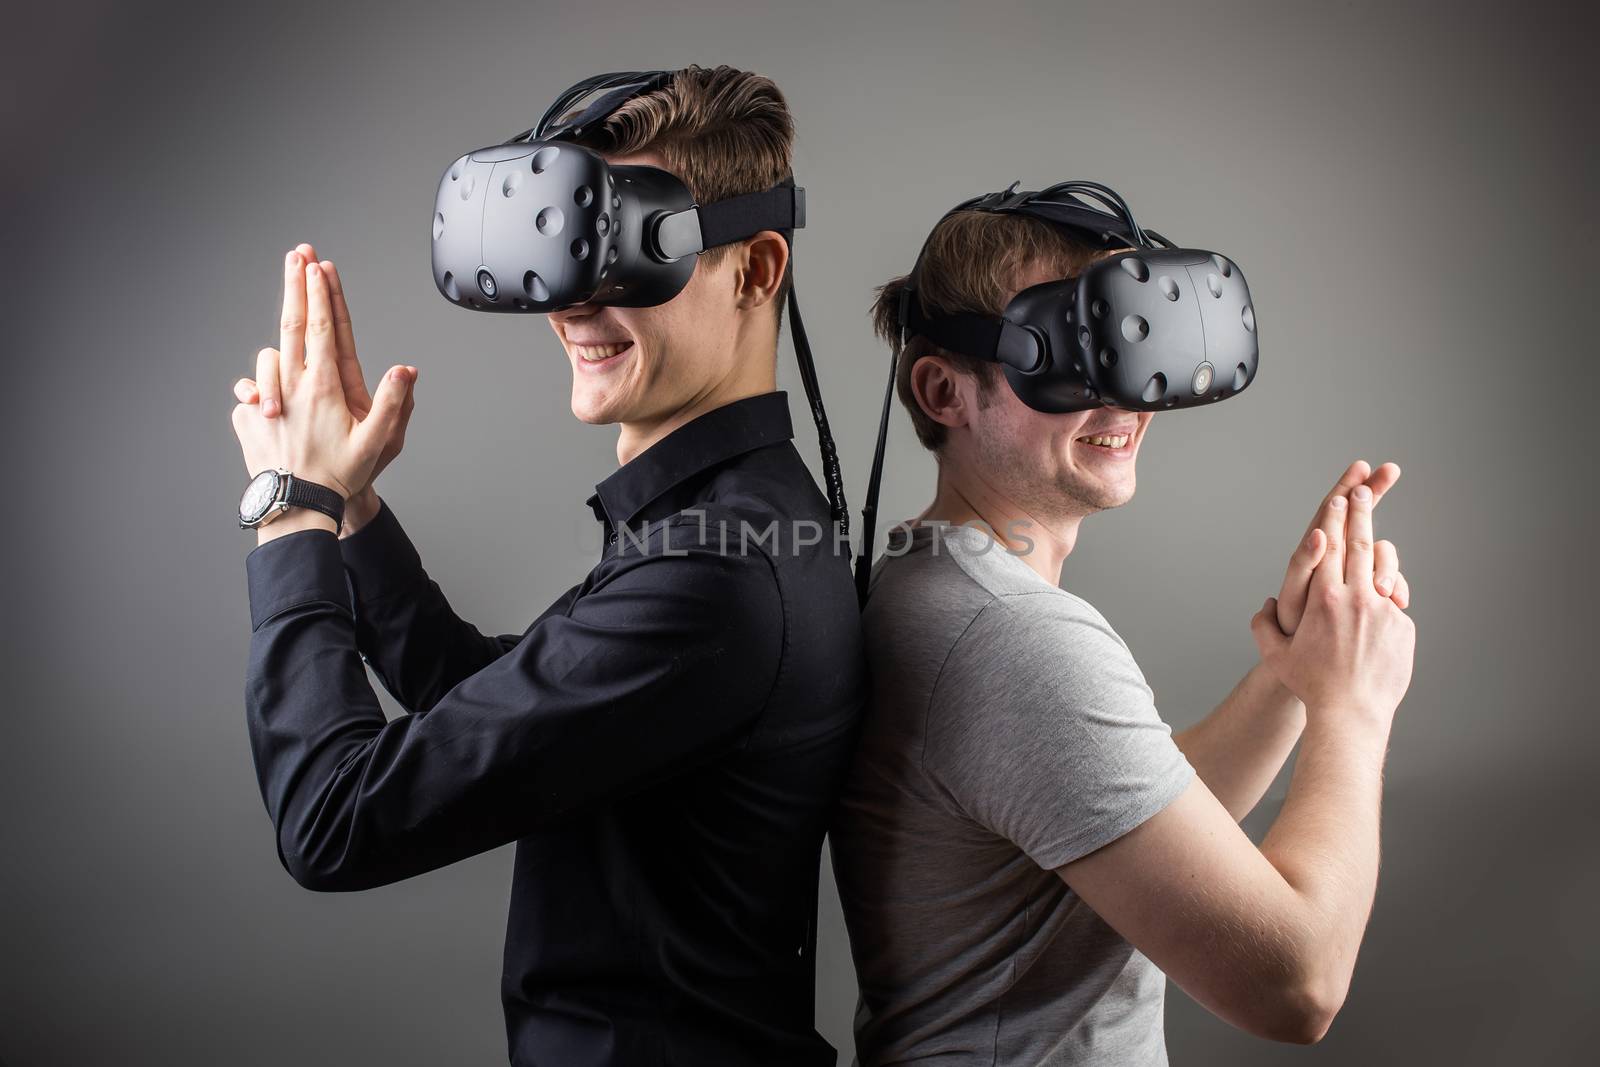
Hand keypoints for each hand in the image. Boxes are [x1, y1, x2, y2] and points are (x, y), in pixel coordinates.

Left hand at [231, 248, 414, 507]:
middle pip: (291, 323)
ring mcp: (267, 399)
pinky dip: (259, 387)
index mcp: (323, 387)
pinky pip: (251, 391)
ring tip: (290, 338)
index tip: (317, 266)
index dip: (320, 294)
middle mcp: (292, 386)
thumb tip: (405, 370)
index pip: (321, 328)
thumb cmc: (339, 476)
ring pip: (270, 355)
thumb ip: (393, 402)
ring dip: (280, 340)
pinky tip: (269, 398)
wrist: (295, 505)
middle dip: (295, 286)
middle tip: (296, 256)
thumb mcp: (378, 443)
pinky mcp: (248, 416)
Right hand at [1251, 480, 1415, 723]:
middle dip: (1361, 512)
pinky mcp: (1401, 624)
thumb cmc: (1311, 685)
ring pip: (1384, 566)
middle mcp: (1354, 598)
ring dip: (1379, 543)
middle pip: (1360, 544)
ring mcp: (1381, 609)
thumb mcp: (1277, 657)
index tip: (1338, 498)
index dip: (1334, 519)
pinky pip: (1396, 600)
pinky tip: (1384, 589)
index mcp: (1322, 599)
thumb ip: (1264, 628)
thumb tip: (1265, 606)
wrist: (1351, 711)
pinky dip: (1389, 591)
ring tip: (1374, 529)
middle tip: (1363, 490)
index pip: (1329, 548)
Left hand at [1274, 460, 1409, 633]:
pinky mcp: (1370, 595)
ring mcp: (1354, 576)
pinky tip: (1398, 601)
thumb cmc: (1294, 630)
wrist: (1307, 664)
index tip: (1361, 466)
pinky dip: (1396, 586)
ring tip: (1385, 591)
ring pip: (1379, 554)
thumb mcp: (1295, 596)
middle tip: (1391, 468)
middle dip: (1373, 491)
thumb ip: (1305, 563)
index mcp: (1312, 554)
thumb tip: (1318, 532)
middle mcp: (1333, 560)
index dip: (1344, 488)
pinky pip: (1388, 582)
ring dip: (1388, 563)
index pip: (1328, 513)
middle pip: (1356, 518)